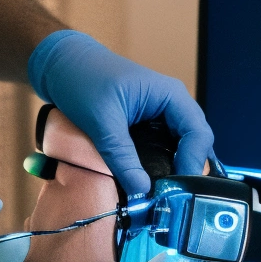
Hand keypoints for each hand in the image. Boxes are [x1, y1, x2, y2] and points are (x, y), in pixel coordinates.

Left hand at [28, 30, 213, 195]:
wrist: (62, 64)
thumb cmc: (83, 80)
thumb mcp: (102, 121)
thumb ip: (122, 157)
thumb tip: (142, 191)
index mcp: (170, 95)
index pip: (198, 133)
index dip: (193, 163)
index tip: (178, 190)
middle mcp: (172, 104)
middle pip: (194, 143)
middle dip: (186, 170)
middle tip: (172, 197)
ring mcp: (161, 114)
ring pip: (180, 147)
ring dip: (175, 170)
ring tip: (163, 194)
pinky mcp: (148, 124)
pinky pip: (164, 147)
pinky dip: (162, 165)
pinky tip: (152, 182)